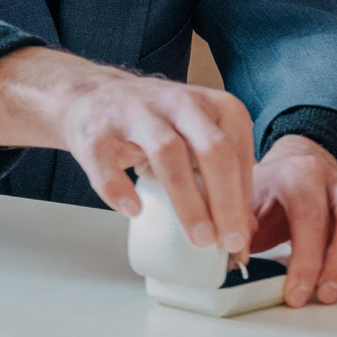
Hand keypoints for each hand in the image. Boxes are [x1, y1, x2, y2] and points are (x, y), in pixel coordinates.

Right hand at [0, 47, 253, 258]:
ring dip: (187, 199)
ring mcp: (136, 113)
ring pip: (168, 152)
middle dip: (225, 199)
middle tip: (228, 240)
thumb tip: (244, 229)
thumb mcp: (196, 137)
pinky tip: (134, 211)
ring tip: (198, 237)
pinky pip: (109, 161)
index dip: (243, 198)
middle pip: (213, 148)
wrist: (92, 95)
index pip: (237, 152)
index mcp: (211, 105)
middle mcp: (178, 103)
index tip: (241, 238)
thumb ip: (222, 175)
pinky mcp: (98, 130)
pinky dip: (120, 188)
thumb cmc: (155, 123)